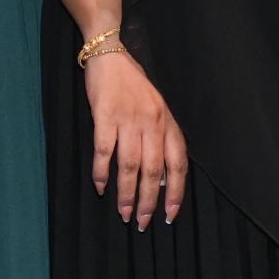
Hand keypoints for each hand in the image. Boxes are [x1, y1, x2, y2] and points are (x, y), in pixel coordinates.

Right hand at [83, 48, 186, 226]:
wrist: (110, 56)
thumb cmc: (133, 85)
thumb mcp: (156, 110)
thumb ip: (161, 140)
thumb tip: (161, 179)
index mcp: (168, 123)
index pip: (178, 165)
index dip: (176, 193)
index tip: (169, 215)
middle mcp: (152, 123)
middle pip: (153, 171)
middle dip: (148, 201)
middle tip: (141, 222)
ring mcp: (128, 119)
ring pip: (130, 165)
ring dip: (126, 193)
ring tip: (123, 212)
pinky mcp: (105, 115)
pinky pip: (104, 150)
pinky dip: (101, 171)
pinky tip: (100, 186)